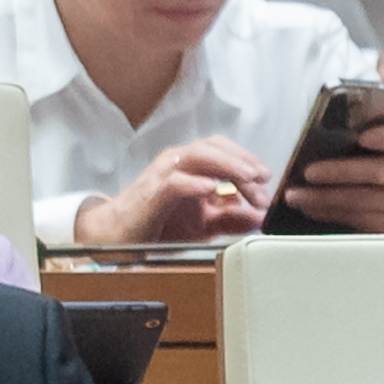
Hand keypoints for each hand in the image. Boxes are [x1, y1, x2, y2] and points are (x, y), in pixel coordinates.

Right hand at [71, 135, 268, 244]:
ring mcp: (161, 176)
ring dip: (226, 165)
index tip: (267, 181)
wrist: (116, 236)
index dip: (248, 160)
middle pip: (212, 147)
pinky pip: (173, 182)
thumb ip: (231, 219)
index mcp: (189, 166)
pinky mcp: (150, 194)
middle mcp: (176, 164)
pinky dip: (193, 184)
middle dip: (241, 161)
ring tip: (246, 178)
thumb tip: (260, 218)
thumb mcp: (203, 224)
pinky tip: (210, 189)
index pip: (223, 150)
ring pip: (196, 156)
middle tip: (262, 180)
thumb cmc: (156, 223)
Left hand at [282, 118, 383, 231]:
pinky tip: (312, 208)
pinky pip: (362, 222)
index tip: (363, 137)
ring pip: (366, 202)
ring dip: (326, 199)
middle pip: (379, 173)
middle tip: (309, 172)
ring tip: (297, 195)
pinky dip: (333, 214)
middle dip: (340, 172)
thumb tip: (355, 118)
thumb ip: (383, 128)